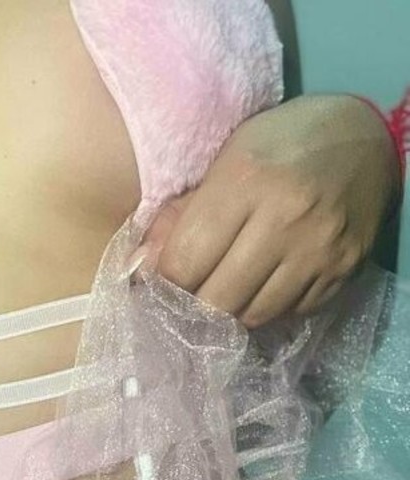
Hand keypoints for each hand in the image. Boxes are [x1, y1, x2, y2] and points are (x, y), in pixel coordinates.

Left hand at [139, 94, 401, 328]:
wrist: (365, 138)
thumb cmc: (280, 145)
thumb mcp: (226, 159)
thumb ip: (181, 214)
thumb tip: (140, 267)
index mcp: (245, 181)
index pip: (184, 263)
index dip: (165, 283)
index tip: (163, 283)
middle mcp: (284, 218)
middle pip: (217, 300)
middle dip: (196, 306)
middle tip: (191, 297)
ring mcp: (318, 248)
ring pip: (254, 316)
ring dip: (233, 313)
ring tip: (228, 292)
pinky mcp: (342, 269)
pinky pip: (291, 313)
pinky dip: (272, 308)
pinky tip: (267, 285)